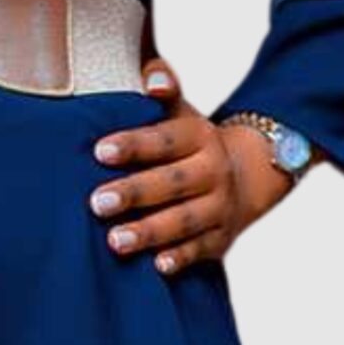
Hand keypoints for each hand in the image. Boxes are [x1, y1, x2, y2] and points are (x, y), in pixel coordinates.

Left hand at [85, 60, 295, 271]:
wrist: (247, 177)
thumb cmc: (189, 144)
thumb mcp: (180, 113)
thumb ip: (163, 88)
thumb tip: (154, 78)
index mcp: (199, 137)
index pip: (166, 139)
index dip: (134, 144)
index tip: (100, 151)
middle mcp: (214, 171)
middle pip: (174, 182)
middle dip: (135, 193)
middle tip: (96, 202)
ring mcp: (219, 207)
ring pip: (186, 220)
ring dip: (151, 231)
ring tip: (115, 241)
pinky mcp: (220, 239)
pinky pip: (201, 250)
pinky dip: (181, 259)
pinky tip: (157, 267)